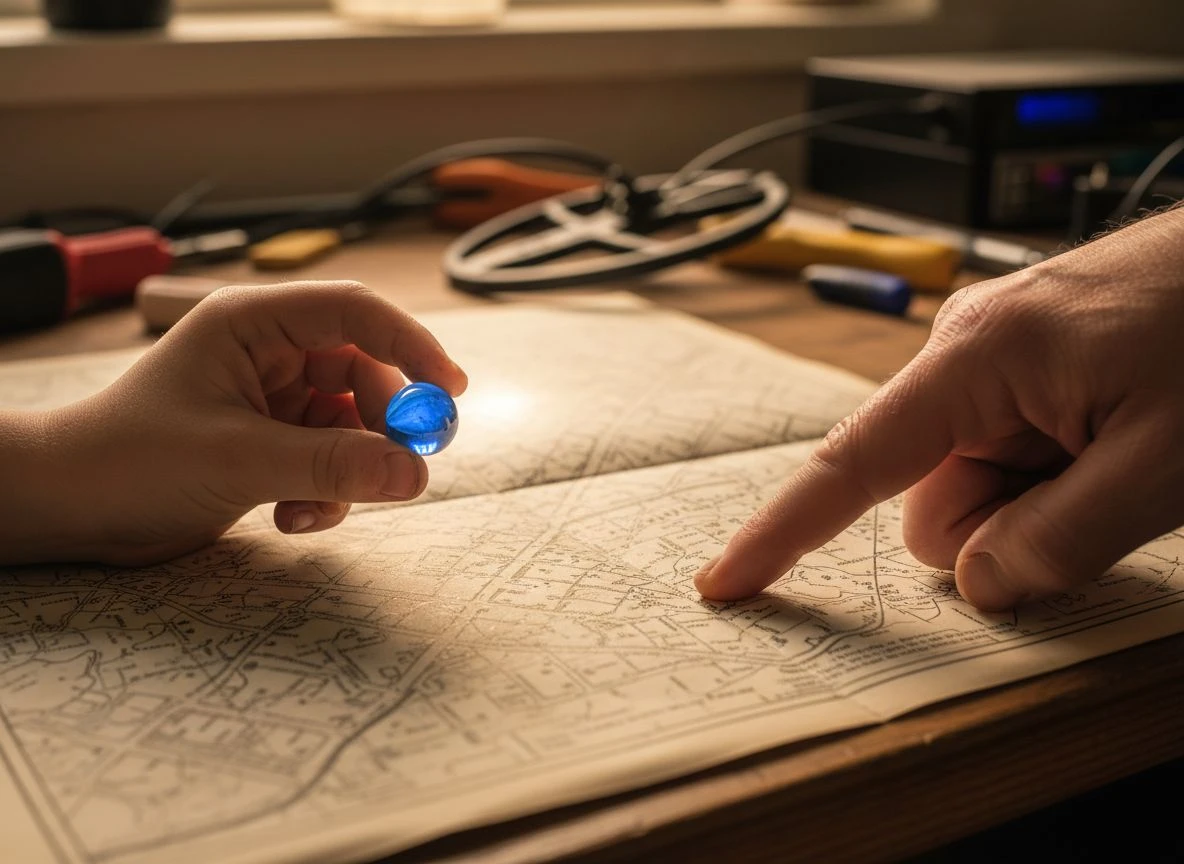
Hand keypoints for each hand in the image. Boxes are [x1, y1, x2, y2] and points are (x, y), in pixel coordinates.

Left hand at [0, 281, 466, 566]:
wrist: (72, 510)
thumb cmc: (131, 460)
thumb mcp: (240, 459)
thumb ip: (333, 465)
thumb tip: (417, 474)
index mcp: (253, 323)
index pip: (354, 312)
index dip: (411, 345)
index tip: (451, 392)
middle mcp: (269, 352)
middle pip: (364, 371)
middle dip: (385, 424)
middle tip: (408, 467)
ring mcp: (271, 398)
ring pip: (351, 423)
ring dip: (349, 471)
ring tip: (316, 505)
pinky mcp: (271, 442)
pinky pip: (330, 459)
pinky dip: (326, 492)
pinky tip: (293, 518)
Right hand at [696, 206, 1183, 610]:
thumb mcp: (1166, 460)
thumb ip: (1062, 539)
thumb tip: (978, 584)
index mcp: (977, 356)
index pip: (852, 464)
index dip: (782, 532)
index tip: (726, 580)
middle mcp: (970, 352)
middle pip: (932, 502)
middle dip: (1001, 532)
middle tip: (1102, 501)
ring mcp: (1004, 361)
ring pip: (979, 491)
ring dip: (1042, 510)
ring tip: (1129, 463)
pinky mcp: (1034, 370)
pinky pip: (1015, 462)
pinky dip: (1059, 485)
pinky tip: (1124, 450)